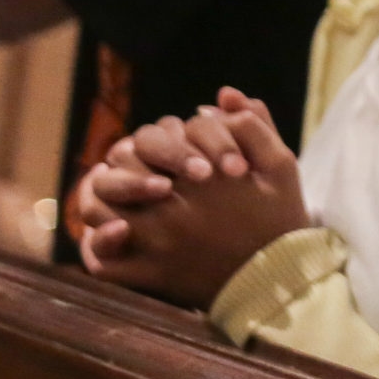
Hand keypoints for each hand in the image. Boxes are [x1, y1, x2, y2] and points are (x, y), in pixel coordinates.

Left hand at [77, 93, 306, 305]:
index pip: (148, 141)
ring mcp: (154, 245)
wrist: (281, 281)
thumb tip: (223, 97)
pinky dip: (98, 247)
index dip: (156, 141)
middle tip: (139, 169)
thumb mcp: (280, 165)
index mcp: (196, 178)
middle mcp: (168, 208)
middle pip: (116, 171)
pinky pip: (104, 263)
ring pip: (99, 213)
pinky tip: (109, 234)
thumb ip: (253, 125)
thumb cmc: (280, 219)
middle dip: (124, 165)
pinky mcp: (149, 276)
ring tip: (116, 197)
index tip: (176, 149)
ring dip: (102, 199)